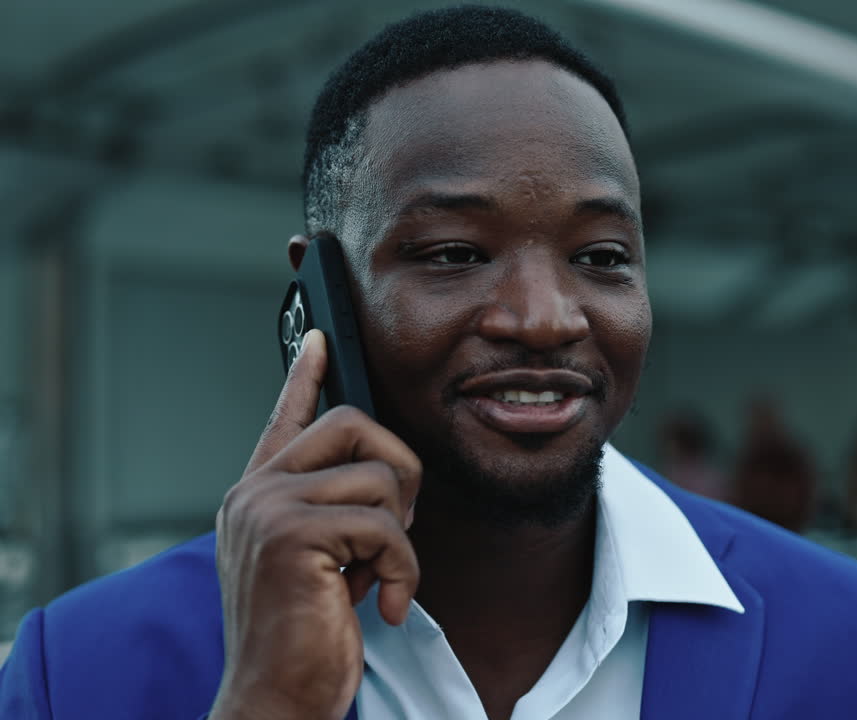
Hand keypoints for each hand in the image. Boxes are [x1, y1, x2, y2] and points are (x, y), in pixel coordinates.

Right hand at [209, 329, 420, 719]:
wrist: (274, 699)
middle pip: (353, 425)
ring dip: (401, 538)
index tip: (321, 339)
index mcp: (259, 496)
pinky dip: (403, 570)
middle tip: (401, 525)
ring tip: (376, 580)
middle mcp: (256, 493)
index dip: (305, 375)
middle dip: (400, 469)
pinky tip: (381, 605)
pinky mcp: (293, 536)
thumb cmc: (302, 638)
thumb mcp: (318, 564)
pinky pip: (386, 527)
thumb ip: (333, 516)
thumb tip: (383, 481)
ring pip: (381, 479)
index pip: (286, 417)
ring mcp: (268, 509)